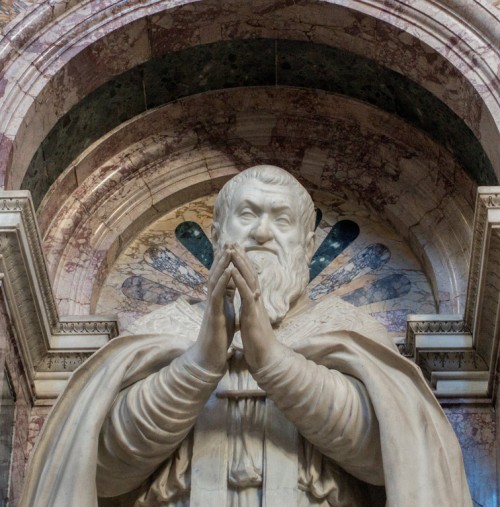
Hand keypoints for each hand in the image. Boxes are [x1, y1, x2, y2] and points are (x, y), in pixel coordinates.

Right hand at [188, 244, 234, 371]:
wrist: (210, 357)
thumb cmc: (219, 338)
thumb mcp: (228, 316)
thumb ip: (229, 305)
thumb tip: (235, 298)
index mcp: (220, 300)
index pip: (224, 277)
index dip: (227, 263)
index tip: (233, 248)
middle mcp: (214, 299)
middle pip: (217, 274)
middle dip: (223, 258)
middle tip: (228, 241)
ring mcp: (212, 305)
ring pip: (215, 280)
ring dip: (222, 264)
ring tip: (228, 250)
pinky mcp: (214, 313)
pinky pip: (217, 294)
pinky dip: (223, 281)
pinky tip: (228, 270)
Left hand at [230, 244, 283, 370]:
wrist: (266, 357)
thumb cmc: (258, 340)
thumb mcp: (251, 319)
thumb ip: (250, 307)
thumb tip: (249, 300)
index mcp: (254, 301)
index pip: (248, 278)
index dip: (241, 263)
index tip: (233, 250)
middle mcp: (257, 299)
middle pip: (250, 273)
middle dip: (241, 257)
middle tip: (233, 242)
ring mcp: (256, 305)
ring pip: (249, 279)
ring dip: (240, 263)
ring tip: (232, 250)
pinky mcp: (253, 313)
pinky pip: (246, 294)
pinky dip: (239, 281)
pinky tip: (233, 270)